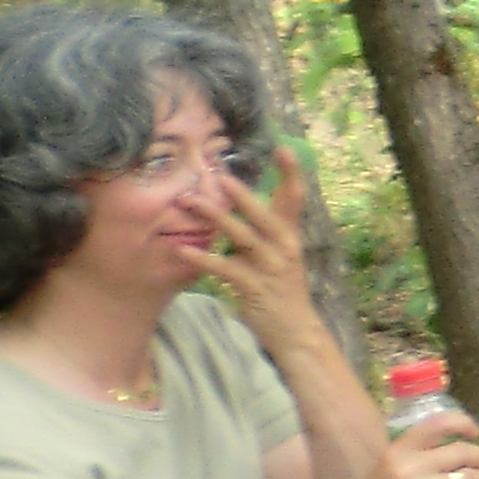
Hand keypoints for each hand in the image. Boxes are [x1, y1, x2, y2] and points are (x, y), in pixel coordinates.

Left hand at [200, 146, 325, 342]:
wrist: (294, 330)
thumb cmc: (280, 290)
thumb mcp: (277, 257)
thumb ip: (260, 234)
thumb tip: (232, 211)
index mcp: (291, 236)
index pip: (295, 199)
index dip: (291, 174)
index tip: (283, 149)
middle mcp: (285, 247)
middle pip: (264, 214)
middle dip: (242, 195)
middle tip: (219, 176)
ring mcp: (272, 267)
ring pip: (243, 237)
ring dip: (215, 218)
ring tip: (190, 202)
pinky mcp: (255, 287)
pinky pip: (226, 268)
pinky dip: (203, 258)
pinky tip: (182, 249)